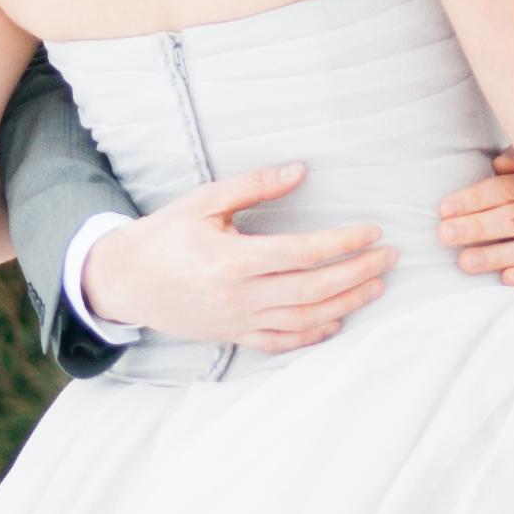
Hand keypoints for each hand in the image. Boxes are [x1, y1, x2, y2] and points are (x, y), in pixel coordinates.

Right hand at [83, 165, 389, 353]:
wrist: (123, 281)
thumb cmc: (164, 235)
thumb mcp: (204, 201)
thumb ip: (254, 185)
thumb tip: (300, 170)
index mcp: (233, 260)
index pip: (302, 253)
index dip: (342, 244)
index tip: (373, 232)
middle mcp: (239, 296)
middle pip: (313, 290)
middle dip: (358, 273)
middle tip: (390, 258)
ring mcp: (237, 321)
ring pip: (303, 320)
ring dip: (346, 304)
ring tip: (376, 285)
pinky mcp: (233, 336)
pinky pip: (280, 343)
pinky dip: (312, 336)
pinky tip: (336, 321)